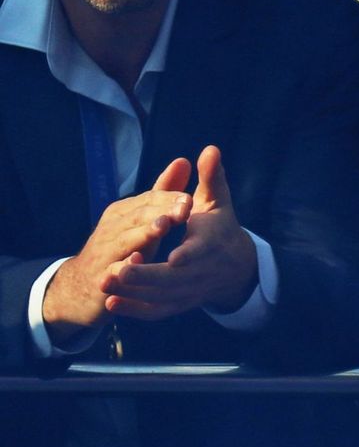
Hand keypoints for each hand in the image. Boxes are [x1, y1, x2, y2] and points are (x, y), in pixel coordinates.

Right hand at [42, 157, 191, 341]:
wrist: (79, 285)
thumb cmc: (122, 248)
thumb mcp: (142, 220)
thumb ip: (162, 193)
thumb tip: (182, 160)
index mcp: (124, 211)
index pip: (150, 199)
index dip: (171, 198)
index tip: (192, 198)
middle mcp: (113, 227)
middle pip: (139, 216)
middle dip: (162, 211)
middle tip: (185, 209)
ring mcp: (105, 251)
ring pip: (125, 239)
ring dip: (144, 232)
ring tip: (163, 226)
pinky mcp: (102, 276)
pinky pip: (112, 270)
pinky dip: (124, 265)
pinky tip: (137, 261)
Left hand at [101, 146, 257, 319]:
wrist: (235, 268)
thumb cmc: (220, 227)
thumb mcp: (218, 201)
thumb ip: (210, 177)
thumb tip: (209, 149)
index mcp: (211, 242)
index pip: (201, 250)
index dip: (188, 255)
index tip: (172, 258)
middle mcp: (202, 270)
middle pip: (174, 278)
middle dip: (145, 275)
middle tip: (116, 270)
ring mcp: (190, 290)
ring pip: (162, 296)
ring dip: (133, 293)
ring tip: (105, 283)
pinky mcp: (180, 303)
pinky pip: (157, 311)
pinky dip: (135, 310)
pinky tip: (113, 303)